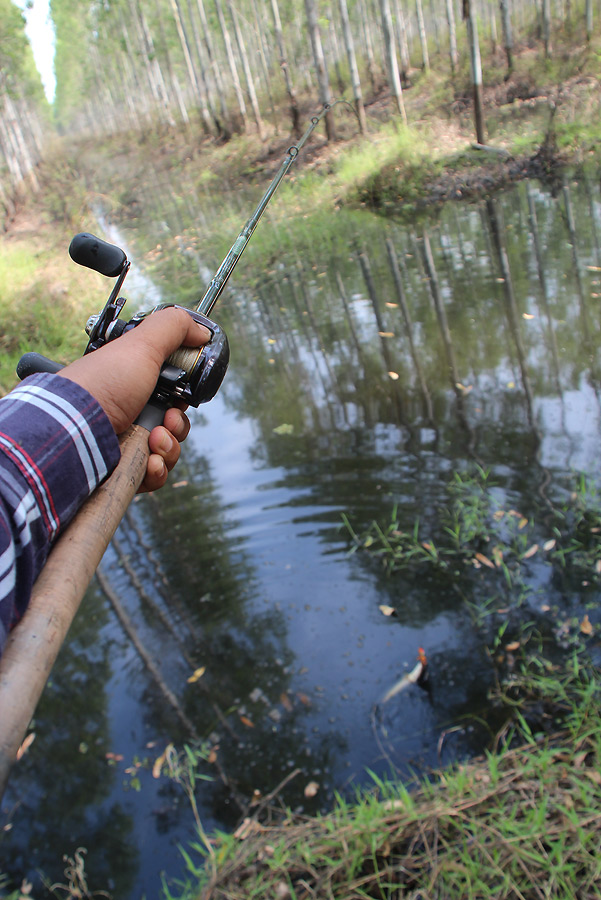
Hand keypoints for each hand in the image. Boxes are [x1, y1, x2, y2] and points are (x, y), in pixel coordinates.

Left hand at [58, 307, 210, 490]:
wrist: (75, 427)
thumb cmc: (103, 384)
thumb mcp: (141, 344)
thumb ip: (174, 328)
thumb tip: (202, 332)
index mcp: (133, 386)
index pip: (171, 397)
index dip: (182, 400)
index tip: (181, 398)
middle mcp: (129, 414)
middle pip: (174, 425)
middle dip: (177, 425)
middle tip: (167, 419)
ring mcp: (125, 442)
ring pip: (168, 451)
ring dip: (169, 446)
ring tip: (154, 440)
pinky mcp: (123, 468)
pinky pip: (155, 474)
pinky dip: (157, 468)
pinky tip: (148, 460)